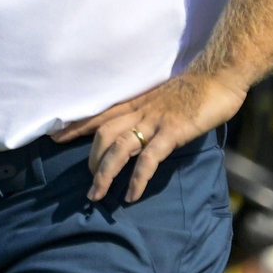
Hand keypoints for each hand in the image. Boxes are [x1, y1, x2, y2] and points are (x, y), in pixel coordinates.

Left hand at [53, 70, 245, 202]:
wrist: (217, 76)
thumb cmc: (192, 90)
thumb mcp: (161, 99)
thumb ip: (147, 112)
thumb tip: (140, 127)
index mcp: (135, 103)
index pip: (98, 115)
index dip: (76, 127)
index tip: (55, 137)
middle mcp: (139, 112)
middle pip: (103, 135)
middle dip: (91, 161)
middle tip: (88, 184)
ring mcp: (154, 121)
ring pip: (119, 148)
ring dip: (105, 174)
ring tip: (97, 196)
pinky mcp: (172, 132)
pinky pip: (149, 158)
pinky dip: (137, 177)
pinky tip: (131, 195)